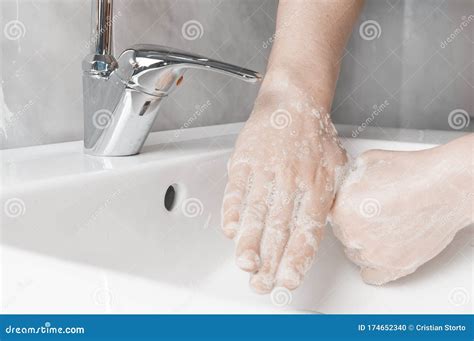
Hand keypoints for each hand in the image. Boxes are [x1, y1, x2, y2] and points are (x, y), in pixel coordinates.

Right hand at [221, 78, 346, 292]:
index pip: (307, 230)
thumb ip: (327, 201)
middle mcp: (293, 181)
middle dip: (270, 260)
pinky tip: (230, 230)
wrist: (295, 102)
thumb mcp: (336, 168)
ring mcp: (268, 170)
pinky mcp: (246, 160)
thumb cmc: (315, 137)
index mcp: (318, 186)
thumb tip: (315, 234)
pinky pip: (237, 188)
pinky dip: (232, 210)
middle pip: (280, 228)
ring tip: (246, 265)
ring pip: (257, 212)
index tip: (288, 280)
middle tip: (262, 284)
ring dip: (250, 242)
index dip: (297, 258)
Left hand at [329, 137, 472, 284]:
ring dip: (364, 244)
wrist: (444, 186)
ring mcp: (374, 254)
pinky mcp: (395, 267)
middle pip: (342, 235)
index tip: (354, 205)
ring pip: (355, 254)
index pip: (329, 215)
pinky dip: (374, 266)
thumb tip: (340, 189)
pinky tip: (381, 251)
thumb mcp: (363, 164)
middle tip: (372, 213)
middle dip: (354, 224)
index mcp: (341, 210)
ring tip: (382, 227)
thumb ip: (345, 183)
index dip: (343, 208)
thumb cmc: (410, 173)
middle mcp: (353, 235)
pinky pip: (372, 276)